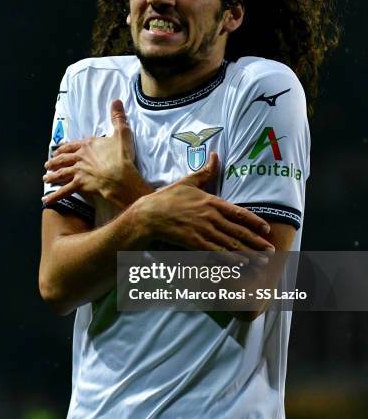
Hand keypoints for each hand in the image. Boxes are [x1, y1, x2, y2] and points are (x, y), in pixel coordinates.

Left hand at [42, 100, 152, 208]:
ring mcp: (78, 171)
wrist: (121, 176)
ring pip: (61, 172)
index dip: (64, 148)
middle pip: (64, 158)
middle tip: (48, 164)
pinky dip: (55, 196)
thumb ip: (117, 118)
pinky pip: (65, 190)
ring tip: (46, 178)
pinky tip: (47, 200)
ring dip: (52, 175)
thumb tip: (116, 101)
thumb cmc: (122, 157)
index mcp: (88, 145)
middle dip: (55, 161)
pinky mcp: (80, 184)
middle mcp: (80, 157)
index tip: (58, 150)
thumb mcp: (121, 133)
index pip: (72, 145)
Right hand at [133, 152, 274, 255]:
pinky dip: (230, 258)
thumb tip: (215, 155)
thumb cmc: (167, 198)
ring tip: (261, 261)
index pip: (238, 212)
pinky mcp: (193, 242)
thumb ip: (205, 171)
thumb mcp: (188, 182)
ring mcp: (202, 230)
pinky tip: (240, 263)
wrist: (147, 215)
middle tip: (271, 250)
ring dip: (248, 253)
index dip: (254, 221)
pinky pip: (216, 252)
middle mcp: (209, 216)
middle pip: (238, 231)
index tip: (266, 229)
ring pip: (230, 244)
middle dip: (256, 242)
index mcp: (211, 201)